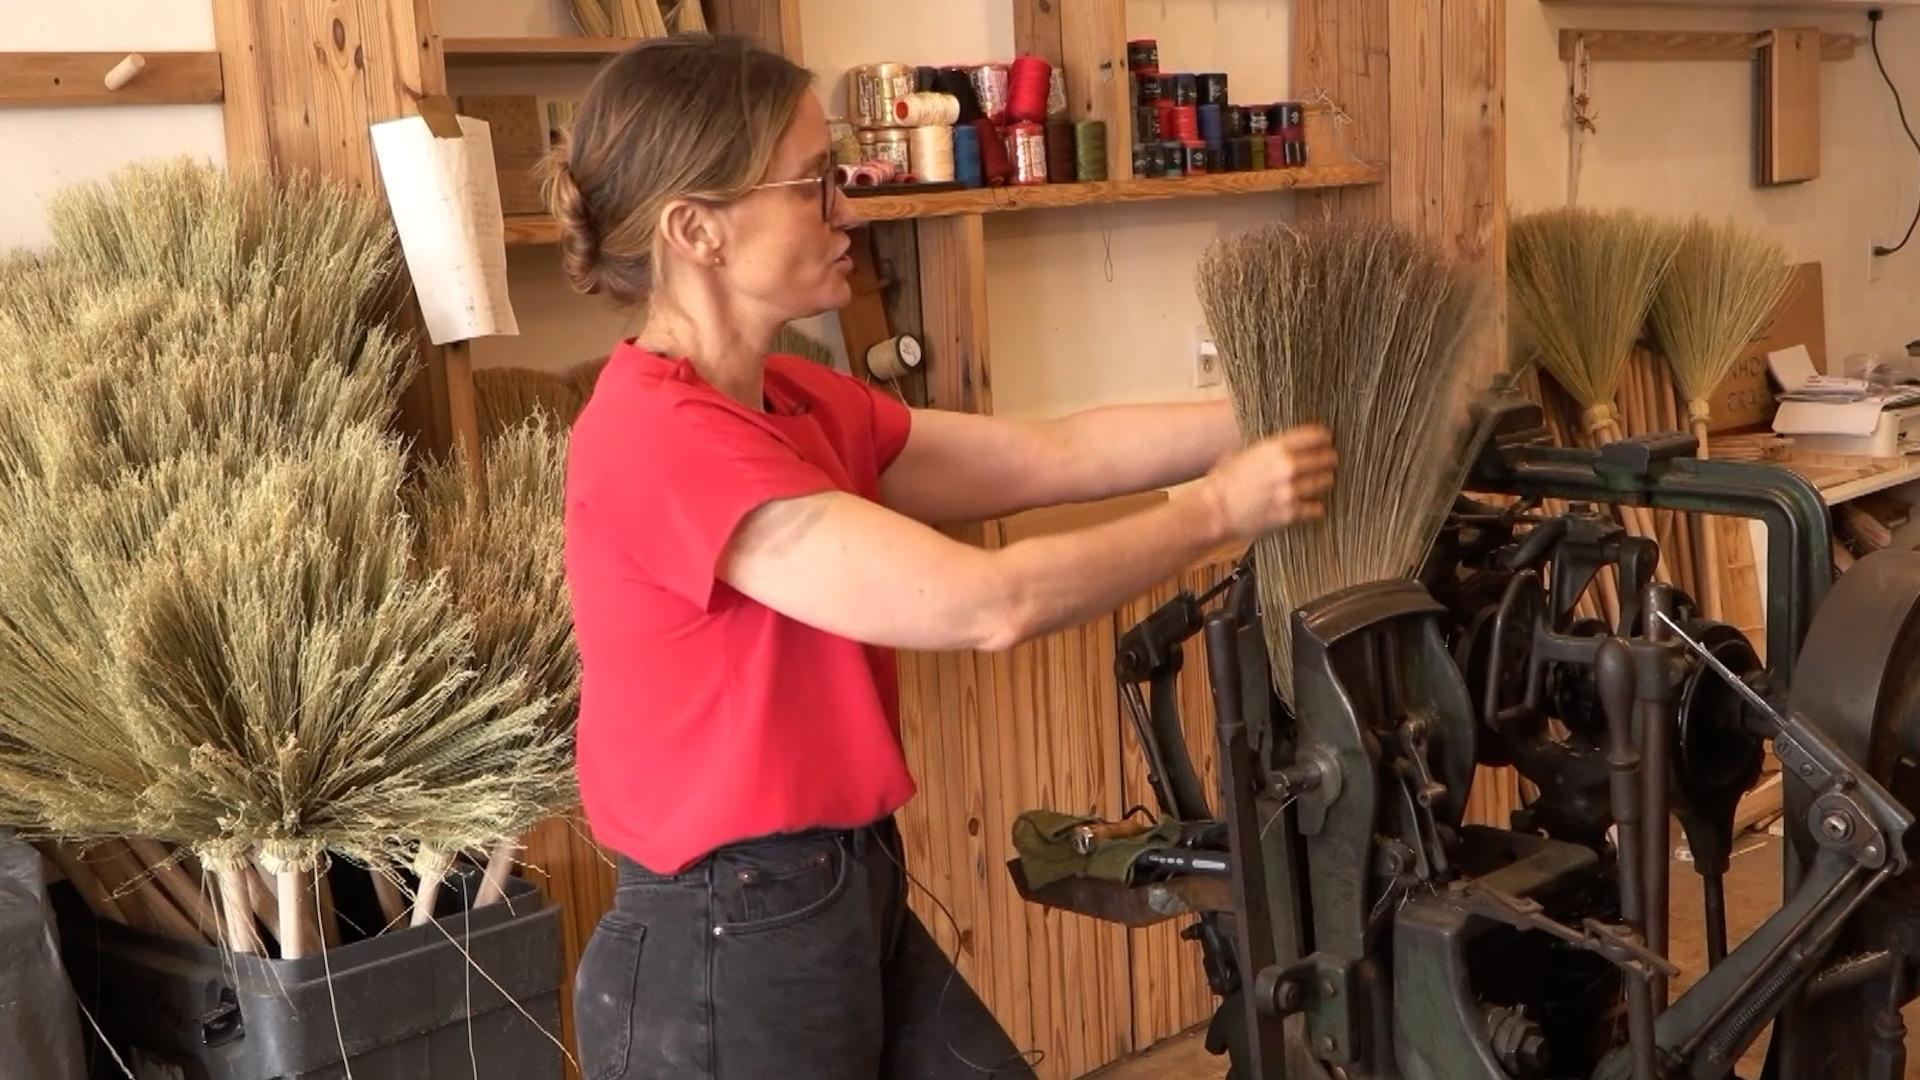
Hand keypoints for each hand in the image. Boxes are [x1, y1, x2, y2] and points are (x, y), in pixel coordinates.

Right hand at [1199, 424, 1336, 540]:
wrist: (1214, 510)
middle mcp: (1286, 468)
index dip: (1323, 437)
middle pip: (1327, 458)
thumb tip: (1285, 445)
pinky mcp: (1290, 514)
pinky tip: (1309, 505)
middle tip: (1328, 461)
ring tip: (1319, 482)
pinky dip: (1314, 507)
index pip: (1315, 435)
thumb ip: (1268, 449)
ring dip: (1323, 481)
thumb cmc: (1224, 482)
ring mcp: (1290, 492)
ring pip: (1326, 482)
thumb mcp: (1244, 454)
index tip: (1326, 440)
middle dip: (1328, 459)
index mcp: (1275, 448)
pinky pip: (1317, 508)